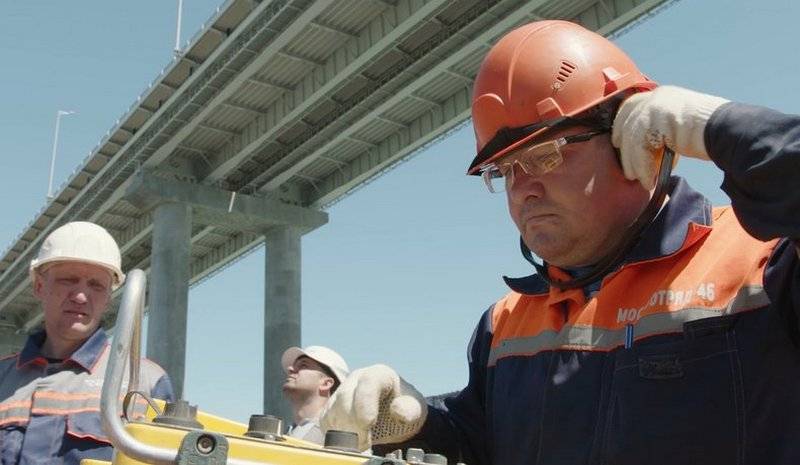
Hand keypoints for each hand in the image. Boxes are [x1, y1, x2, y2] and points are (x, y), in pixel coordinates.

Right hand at [320, 364, 426, 450]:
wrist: (394, 413)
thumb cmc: (404, 407)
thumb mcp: (414, 407)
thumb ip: (409, 409)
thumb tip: (398, 410)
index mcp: (380, 374)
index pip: (368, 382)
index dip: (365, 403)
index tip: (368, 424)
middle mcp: (357, 379)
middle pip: (346, 397)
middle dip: (354, 423)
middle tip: (365, 442)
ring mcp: (343, 391)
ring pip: (333, 408)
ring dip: (343, 431)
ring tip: (360, 444)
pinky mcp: (333, 406)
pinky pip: (326, 419)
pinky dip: (334, 433)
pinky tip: (348, 442)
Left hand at [612, 85, 728, 189]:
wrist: (727, 129)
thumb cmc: (712, 132)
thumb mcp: (681, 124)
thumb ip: (663, 129)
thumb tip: (651, 148)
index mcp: (662, 95)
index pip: (631, 105)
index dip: (622, 124)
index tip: (617, 141)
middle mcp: (656, 97)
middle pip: (627, 121)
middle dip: (623, 145)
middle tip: (626, 167)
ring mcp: (655, 107)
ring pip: (631, 138)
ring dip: (633, 162)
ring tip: (637, 178)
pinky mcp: (657, 121)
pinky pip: (640, 148)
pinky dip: (643, 167)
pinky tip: (648, 179)